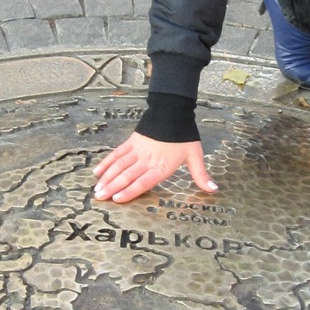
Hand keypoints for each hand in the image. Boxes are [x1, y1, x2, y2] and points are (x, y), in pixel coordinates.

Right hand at [94, 133, 215, 204]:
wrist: (174, 110)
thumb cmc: (185, 135)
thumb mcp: (195, 155)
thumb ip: (201, 175)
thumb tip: (213, 189)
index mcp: (161, 166)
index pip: (143, 181)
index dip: (130, 191)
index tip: (117, 199)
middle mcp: (147, 159)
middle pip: (127, 175)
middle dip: (112, 188)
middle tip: (99, 198)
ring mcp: (138, 150)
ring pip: (119, 165)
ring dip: (107, 178)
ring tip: (96, 189)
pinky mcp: (132, 142)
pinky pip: (117, 154)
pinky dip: (107, 163)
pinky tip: (98, 172)